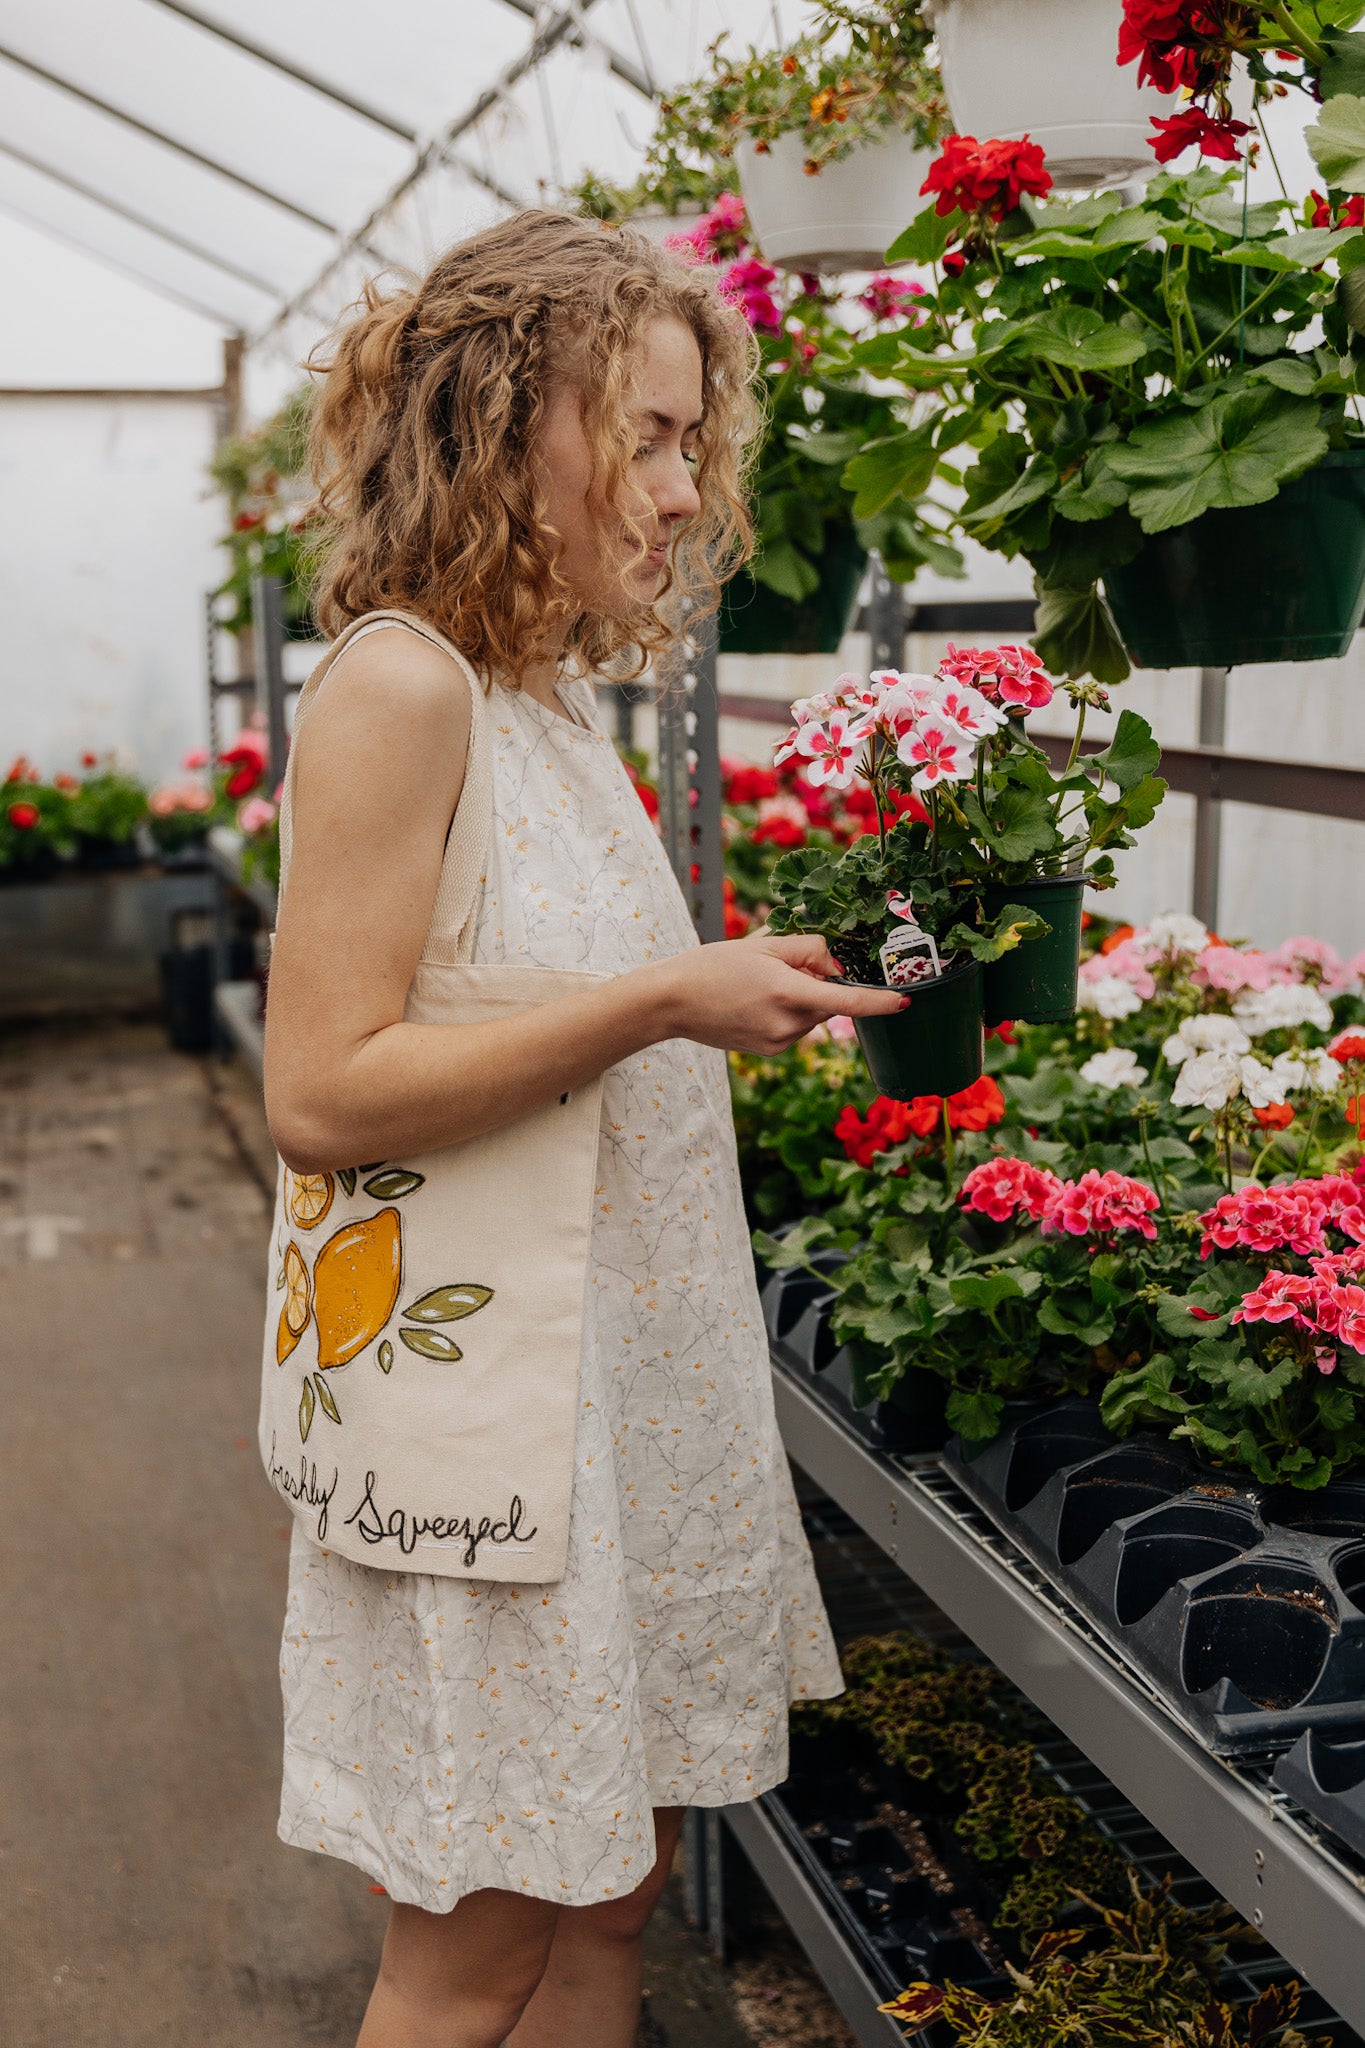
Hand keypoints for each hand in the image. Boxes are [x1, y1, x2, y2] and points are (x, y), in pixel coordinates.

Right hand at [645, 931, 906, 1055]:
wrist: (671, 1001)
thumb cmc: (714, 965)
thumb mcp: (763, 944)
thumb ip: (810, 950)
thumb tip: (838, 967)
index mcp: (787, 992)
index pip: (847, 1001)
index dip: (880, 1002)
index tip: (905, 1000)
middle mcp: (786, 1024)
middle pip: (828, 1001)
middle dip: (819, 983)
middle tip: (781, 966)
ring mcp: (778, 1042)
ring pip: (812, 1015)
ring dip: (802, 999)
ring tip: (759, 985)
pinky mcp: (771, 1051)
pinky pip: (796, 1027)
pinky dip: (788, 1013)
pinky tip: (755, 1003)